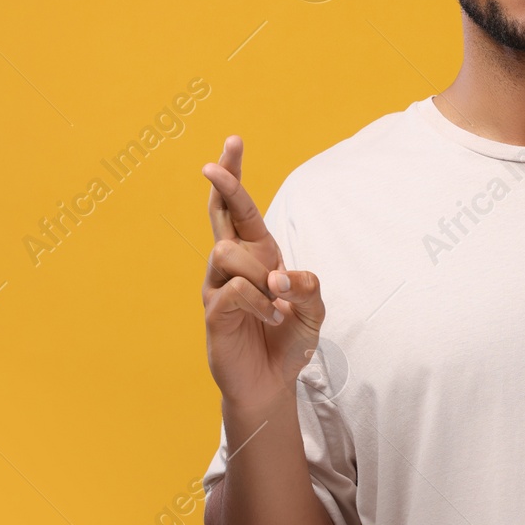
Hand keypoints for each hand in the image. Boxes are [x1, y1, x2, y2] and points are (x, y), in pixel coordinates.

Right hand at [200, 136, 325, 410]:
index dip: (235, 175)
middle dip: (220, 184)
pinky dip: (258, 301)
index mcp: (257, 254)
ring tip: (277, 300)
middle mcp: (232, 265)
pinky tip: (270, 318)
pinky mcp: (213, 313)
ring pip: (226, 252)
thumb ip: (309, 288)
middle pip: (218, 213)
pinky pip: (231, 290)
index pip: (240, 208)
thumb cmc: (287, 340)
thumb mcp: (313, 311)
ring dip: (258, 272)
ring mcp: (217, 287)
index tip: (233, 141)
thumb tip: (286, 276)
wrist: (272, 383)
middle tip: (211, 163)